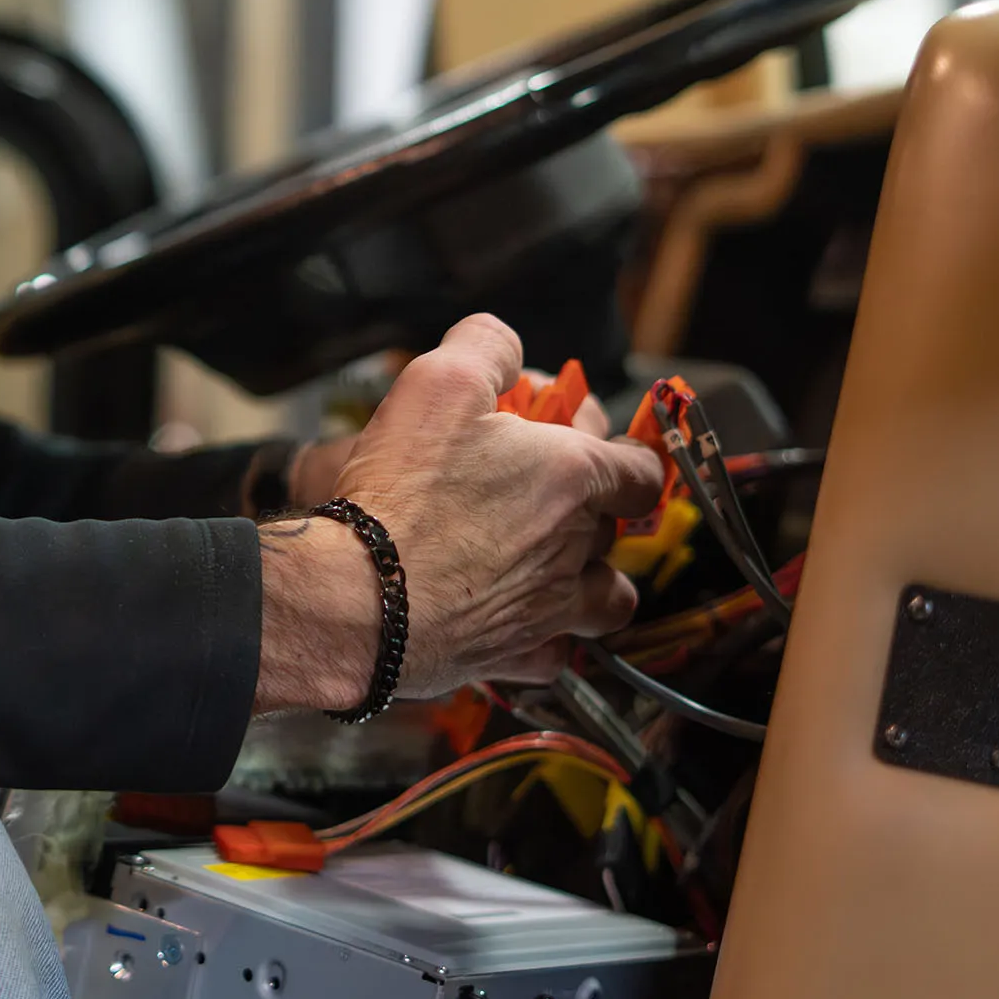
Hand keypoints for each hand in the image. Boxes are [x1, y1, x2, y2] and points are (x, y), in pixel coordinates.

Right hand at [254, 317, 661, 713]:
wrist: (357, 595)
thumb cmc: (399, 493)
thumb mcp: (438, 381)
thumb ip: (485, 347)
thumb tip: (504, 343)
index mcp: (572, 477)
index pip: (640, 470)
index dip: (625, 456)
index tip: (593, 446)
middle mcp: (572, 547)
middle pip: (617, 530)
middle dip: (594, 508)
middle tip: (548, 490)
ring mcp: (548, 608)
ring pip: (607, 601)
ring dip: (593, 582)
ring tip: (560, 567)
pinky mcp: (513, 655)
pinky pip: (554, 654)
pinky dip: (545, 641)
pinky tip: (519, 622)